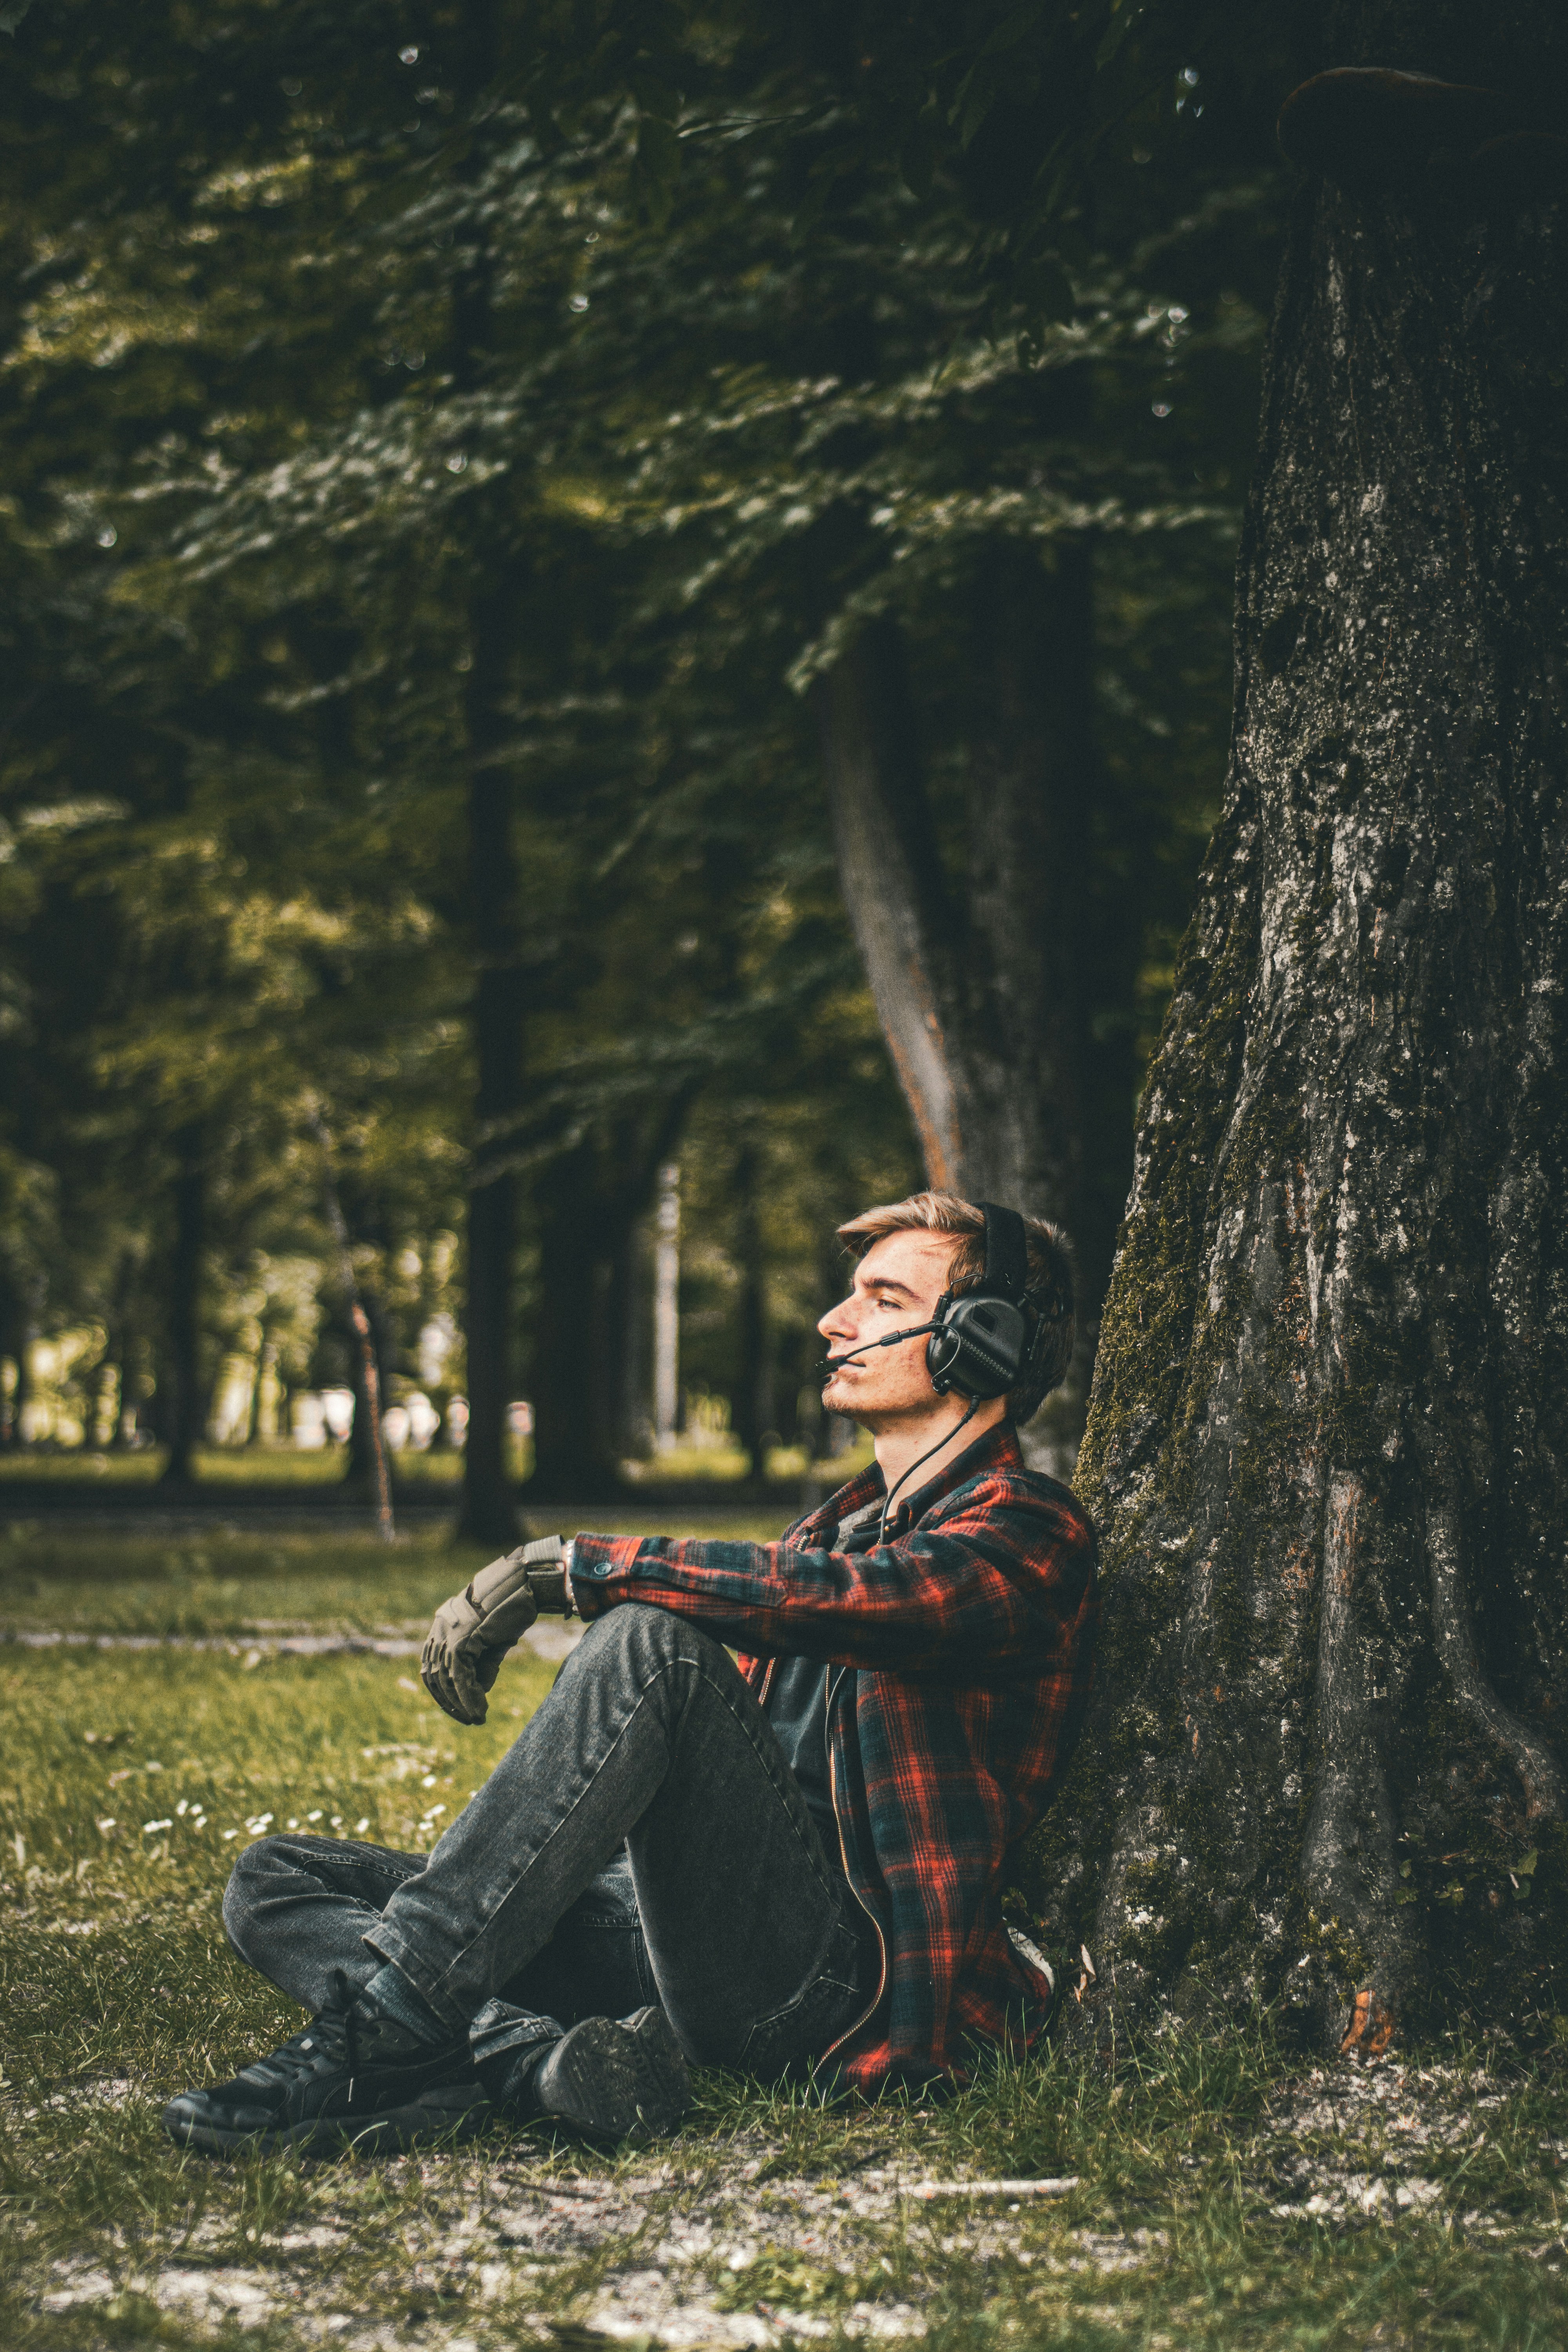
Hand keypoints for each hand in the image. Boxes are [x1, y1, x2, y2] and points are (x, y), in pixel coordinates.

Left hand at [420, 1536, 568, 1723]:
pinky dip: (470, 1698)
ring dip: (461, 1705)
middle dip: (451, 1703)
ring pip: (447, 1680)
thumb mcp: (493, 1641)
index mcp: (442, 1626)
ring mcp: (449, 1633)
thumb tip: (478, 1692)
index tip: (459, 1709)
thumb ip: (482, 1665)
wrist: (525, 1585)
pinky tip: (480, 1711)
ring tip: (477, 1718)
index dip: (444, 1692)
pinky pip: (461, 1677)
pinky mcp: (463, 1639)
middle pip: (435, 1676)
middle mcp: (440, 1629)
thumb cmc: (511, 1609)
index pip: (433, 1667)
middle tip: (469, 1719)